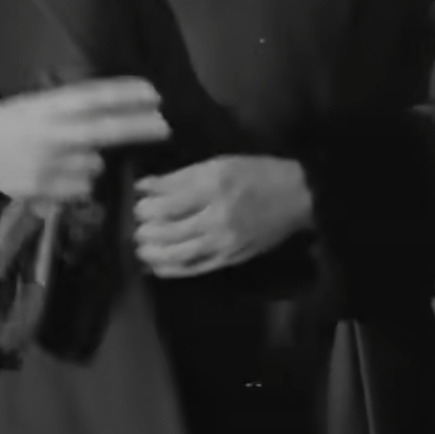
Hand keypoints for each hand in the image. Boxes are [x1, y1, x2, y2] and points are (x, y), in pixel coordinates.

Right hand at [0, 77, 167, 199]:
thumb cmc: (11, 122)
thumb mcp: (38, 103)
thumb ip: (72, 108)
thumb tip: (118, 108)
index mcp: (50, 106)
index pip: (94, 96)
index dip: (126, 95)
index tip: (154, 93)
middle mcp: (53, 132)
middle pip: (105, 129)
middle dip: (139, 127)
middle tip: (166, 125)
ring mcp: (50, 163)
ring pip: (95, 165)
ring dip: (94, 161)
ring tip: (68, 156)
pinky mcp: (45, 189)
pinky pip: (81, 188)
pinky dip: (79, 183)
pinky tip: (57, 174)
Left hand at [133, 156, 312, 278]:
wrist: (297, 197)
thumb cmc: (256, 173)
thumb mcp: (219, 164)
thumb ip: (180, 177)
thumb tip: (144, 186)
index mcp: (214, 187)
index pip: (167, 203)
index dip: (145, 206)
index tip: (137, 203)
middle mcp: (218, 217)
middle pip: (169, 230)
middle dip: (146, 230)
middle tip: (137, 227)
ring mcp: (225, 242)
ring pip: (179, 254)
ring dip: (154, 253)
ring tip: (141, 248)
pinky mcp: (231, 259)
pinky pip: (195, 269)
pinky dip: (172, 270)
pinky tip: (157, 266)